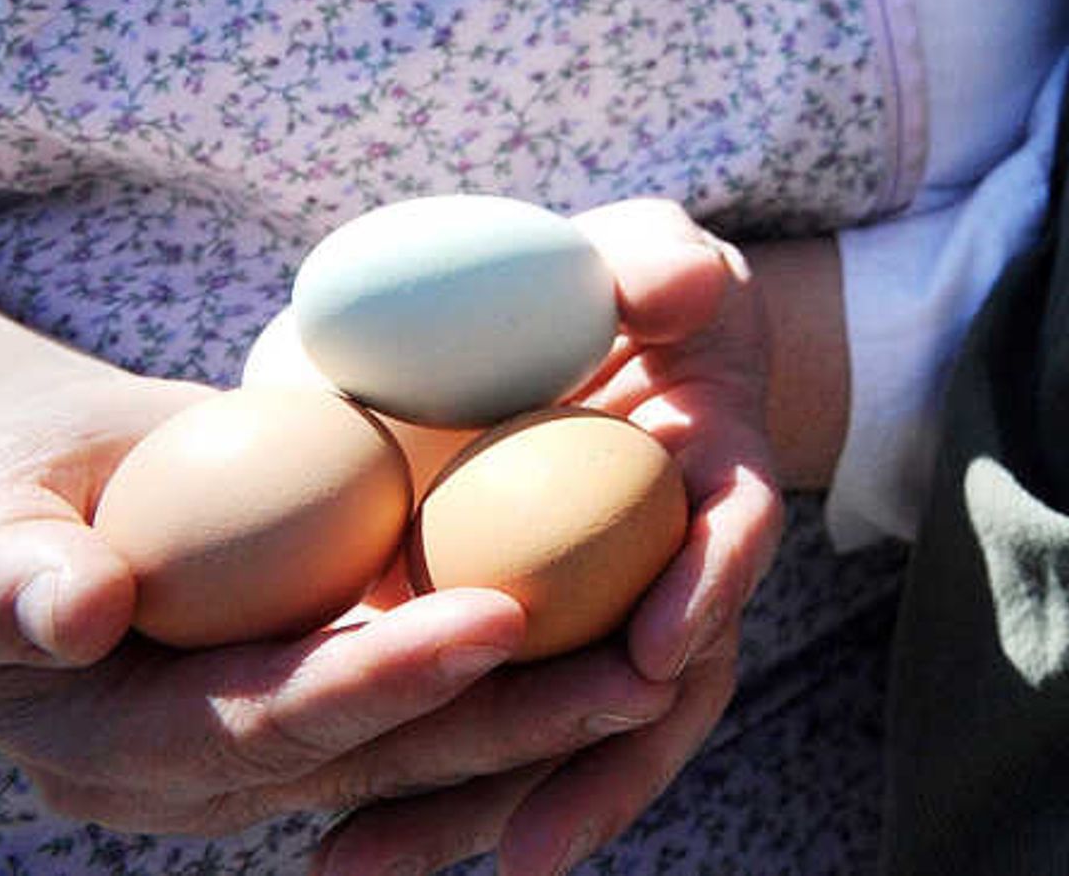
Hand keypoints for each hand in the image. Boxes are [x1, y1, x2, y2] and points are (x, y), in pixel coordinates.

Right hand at [0, 360, 670, 856]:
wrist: (26, 507)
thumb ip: (7, 579)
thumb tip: (85, 610)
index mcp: (116, 747)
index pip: (271, 721)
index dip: (385, 678)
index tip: (498, 616)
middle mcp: (209, 776)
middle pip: (380, 756)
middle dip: (514, 721)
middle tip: (641, 667)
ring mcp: (277, 751)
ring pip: (431, 747)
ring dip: (549, 713)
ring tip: (667, 663)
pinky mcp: (329, 704)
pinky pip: (439, 713)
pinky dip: (529, 681)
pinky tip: (634, 640)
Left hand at [309, 199, 791, 875]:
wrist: (568, 326)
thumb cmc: (621, 281)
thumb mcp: (648, 254)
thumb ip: (658, 265)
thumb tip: (668, 289)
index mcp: (718, 477)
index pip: (734, 537)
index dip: (706, 593)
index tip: (657, 654)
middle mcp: (668, 574)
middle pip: (656, 693)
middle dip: (597, 778)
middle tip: (528, 853)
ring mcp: (588, 619)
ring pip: (558, 738)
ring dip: (483, 814)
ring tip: (370, 868)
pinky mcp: (500, 642)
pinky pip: (469, 725)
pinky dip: (420, 791)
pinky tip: (334, 848)